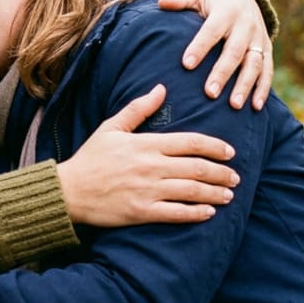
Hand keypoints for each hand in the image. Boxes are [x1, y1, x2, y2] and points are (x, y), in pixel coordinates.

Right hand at [57, 84, 239, 226]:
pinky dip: (196, 213)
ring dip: (215, 193)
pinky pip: (177, 213)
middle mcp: (151, 166)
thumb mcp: (111, 128)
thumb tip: (161, 89)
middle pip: (198, 168)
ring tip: (228, 194)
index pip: (191, 142)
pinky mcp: (142, 212)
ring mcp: (148, 190)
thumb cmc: (90, 158)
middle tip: (235, 176)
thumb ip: (138, 109)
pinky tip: (208, 212)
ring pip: (192, 191)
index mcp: (146, 144)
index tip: (230, 151)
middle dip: (222, 172)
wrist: (68, 190)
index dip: (215, 146)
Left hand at [159, 0, 272, 109]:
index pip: (212, 31)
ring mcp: (259, 39)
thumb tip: (161, 3)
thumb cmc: (212, 2)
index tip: (186, 65)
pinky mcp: (267, 50)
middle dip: (223, 73)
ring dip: (245, 85)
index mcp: (226, 11)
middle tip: (209, 93)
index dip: (200, 47)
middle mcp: (246, 25)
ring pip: (254, 64)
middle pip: (235, 51)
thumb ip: (181, 0)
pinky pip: (267, 71)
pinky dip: (263, 88)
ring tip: (234, 105)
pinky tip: (255, 106)